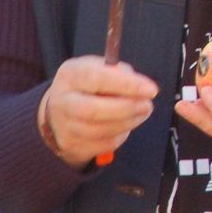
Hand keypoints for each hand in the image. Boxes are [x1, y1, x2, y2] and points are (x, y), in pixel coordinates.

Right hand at [42, 55, 158, 169]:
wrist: (60, 109)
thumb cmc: (89, 84)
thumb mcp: (100, 68)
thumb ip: (120, 73)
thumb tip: (142, 86)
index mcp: (70, 75)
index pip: (96, 79)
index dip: (126, 85)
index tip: (151, 90)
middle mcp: (62, 101)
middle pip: (93, 110)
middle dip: (127, 108)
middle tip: (147, 105)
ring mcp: (65, 125)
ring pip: (99, 130)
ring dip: (128, 123)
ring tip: (141, 113)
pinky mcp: (72, 144)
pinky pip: (103, 145)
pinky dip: (120, 136)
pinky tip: (127, 125)